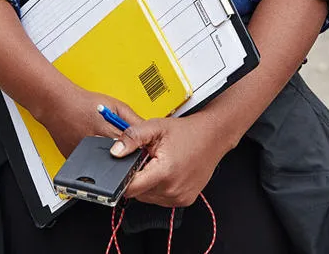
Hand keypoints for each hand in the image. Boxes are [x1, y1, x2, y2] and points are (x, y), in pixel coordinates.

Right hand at [34, 86, 141, 158]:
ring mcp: (84, 155)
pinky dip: (96, 157)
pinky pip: (91, 163)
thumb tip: (147, 133)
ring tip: (106, 143)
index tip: (142, 151)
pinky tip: (95, 146)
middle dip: (126, 156)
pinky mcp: (76, 159)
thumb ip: (133, 120)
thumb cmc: (84, 102)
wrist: (57, 104)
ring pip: (105, 164)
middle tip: (128, 149)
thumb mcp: (116, 106)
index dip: (138, 151)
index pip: (132, 151)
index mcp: (109, 134)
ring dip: (111, 157)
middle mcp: (97, 147)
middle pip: (119, 160)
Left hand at [113, 114, 232, 207]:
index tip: (124, 169)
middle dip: (138, 177)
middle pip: (139, 193)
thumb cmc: (186, 132)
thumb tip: (115, 151)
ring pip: (149, 197)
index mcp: (164, 172)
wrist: (213, 136)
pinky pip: (161, 199)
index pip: (131, 188)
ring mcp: (180, 197)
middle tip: (148, 160)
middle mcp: (173, 189)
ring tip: (159, 164)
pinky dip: (159, 188)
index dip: (124, 178)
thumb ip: (132, 138)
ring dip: (148, 184)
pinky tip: (167, 172)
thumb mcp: (155, 127)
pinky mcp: (184, 200)